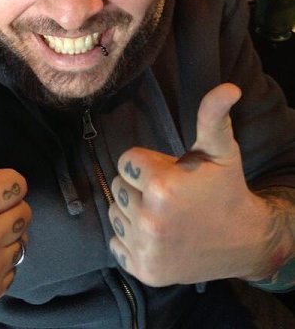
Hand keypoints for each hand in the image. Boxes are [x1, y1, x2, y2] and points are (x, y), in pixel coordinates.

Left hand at [109, 83, 270, 285]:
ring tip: (164, 215)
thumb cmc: (226, 189)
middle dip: (139, 187)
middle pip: (118, 188)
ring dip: (132, 212)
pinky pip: (116, 243)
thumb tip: (229, 88)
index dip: (147, 164)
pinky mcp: (143, 271)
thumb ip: (213, 116)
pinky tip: (158, 237)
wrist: (244, 242)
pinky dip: (130, 240)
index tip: (170, 172)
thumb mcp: (220, 150)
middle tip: (169, 195)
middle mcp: (149, 220)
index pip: (126, 161)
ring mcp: (145, 249)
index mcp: (162, 186)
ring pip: (115, 215)